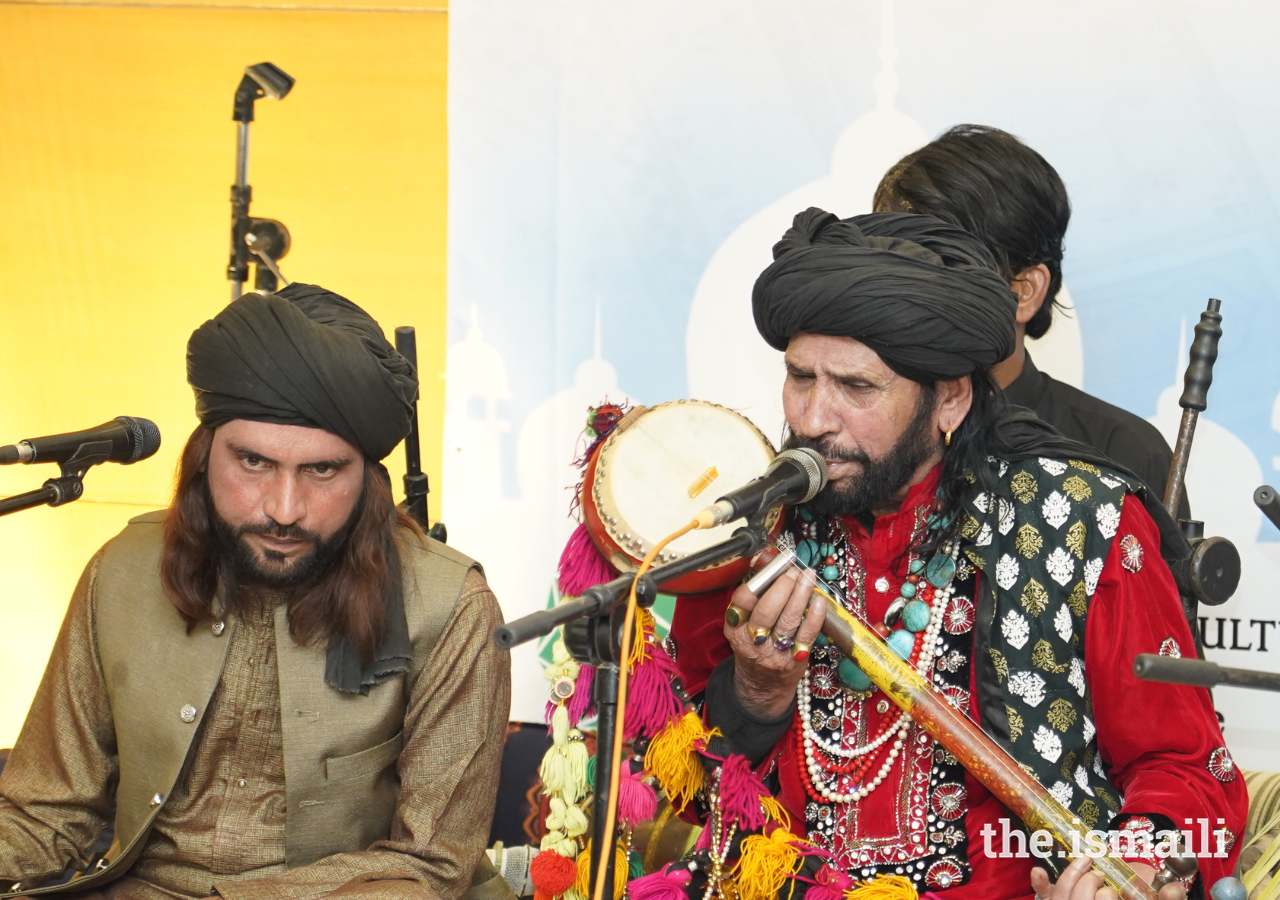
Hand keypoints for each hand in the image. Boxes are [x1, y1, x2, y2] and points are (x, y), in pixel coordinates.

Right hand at [724, 566, 826, 718]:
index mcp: (735, 627)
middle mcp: (752, 641)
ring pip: (788, 619)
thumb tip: (766, 559)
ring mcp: (774, 651)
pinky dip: (815, 616)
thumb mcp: (744, 623)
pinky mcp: (794, 659)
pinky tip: (819, 601)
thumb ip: (755, 593)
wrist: (762, 687)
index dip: (761, 578)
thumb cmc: (754, 647)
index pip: (744, 599)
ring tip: (808, 576)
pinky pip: (807, 634)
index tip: (775, 564)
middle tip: (793, 571)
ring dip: (801, 594)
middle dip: (783, 585)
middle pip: (767, 609)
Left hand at [1030, 857, 1184, 899]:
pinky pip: (1047, 895)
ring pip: (1063, 896)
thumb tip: (1173, 889)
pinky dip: (1040, 883)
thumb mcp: (1156, 899)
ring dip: (1073, 876)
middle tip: (1102, 877)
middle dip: (1092, 885)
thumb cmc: (1142, 897)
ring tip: (1086, 864)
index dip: (1105, 896)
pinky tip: (1039, 871)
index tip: (1113, 892)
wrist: (1134, 894)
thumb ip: (1169, 897)